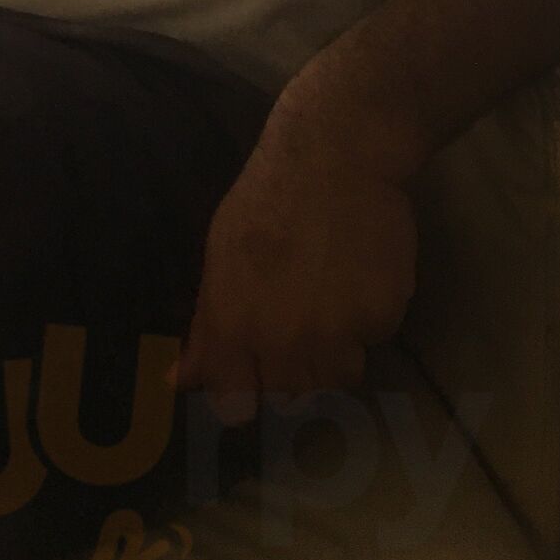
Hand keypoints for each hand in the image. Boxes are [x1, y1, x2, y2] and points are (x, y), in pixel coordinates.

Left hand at [174, 130, 416, 423]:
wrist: (335, 154)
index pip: (235, 405)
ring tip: (334, 296)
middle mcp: (284, 340)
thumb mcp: (220, 253)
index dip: (245, 392)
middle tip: (302, 316)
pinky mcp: (381, 316)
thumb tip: (178, 380)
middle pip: (294, 393)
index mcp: (235, 325)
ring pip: (339, 375)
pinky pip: (376, 339)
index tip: (255, 372)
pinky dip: (371, 317)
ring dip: (338, 348)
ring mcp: (337, 332)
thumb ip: (206, 323)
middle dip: (296, 363)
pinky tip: (362, 274)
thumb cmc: (267, 196)